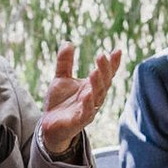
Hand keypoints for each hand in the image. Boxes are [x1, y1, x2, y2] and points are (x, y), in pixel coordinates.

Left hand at [40, 44, 123, 159]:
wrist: (49, 126)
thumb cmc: (59, 103)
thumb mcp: (61, 79)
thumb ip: (64, 62)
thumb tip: (68, 42)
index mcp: (92, 87)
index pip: (106, 74)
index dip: (113, 63)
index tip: (117, 50)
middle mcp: (94, 98)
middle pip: (103, 83)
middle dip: (104, 70)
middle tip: (102, 56)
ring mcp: (88, 110)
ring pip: (97, 97)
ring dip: (97, 84)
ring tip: (94, 72)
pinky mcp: (79, 122)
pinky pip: (86, 113)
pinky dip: (87, 104)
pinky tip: (86, 94)